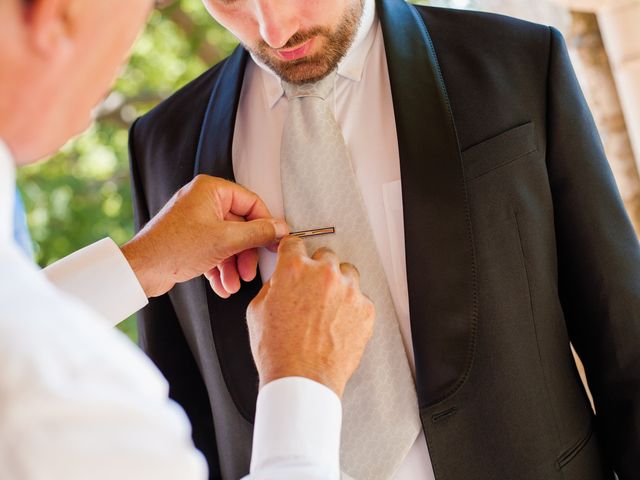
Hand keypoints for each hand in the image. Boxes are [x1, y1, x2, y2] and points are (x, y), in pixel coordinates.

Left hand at [121, 175, 287, 297]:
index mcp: (211, 190)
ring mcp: (196, 220)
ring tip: (233, 283)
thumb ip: (258, 233)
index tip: (276, 241)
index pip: (252, 203)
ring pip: (228, 241)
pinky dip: (220, 268)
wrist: (141, 270)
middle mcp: (203, 201)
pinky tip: (222, 285)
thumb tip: (279, 228)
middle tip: (250, 271)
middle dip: (246, 253)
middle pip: (241, 226)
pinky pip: (215, 250)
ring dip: (233, 265)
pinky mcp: (190, 239)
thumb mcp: (226, 240)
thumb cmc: (173, 248)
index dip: (266, 225)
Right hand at [246, 236, 374, 397]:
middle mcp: (323, 274)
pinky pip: (361, 298)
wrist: (302, 379)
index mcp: (294, 270)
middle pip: (325, 256)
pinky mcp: (365, 309)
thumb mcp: (257, 311)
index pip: (295, 243)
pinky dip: (351, 307)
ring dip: (337, 285)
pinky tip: (337, 323)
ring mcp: (348, 291)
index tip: (296, 256)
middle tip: (311, 292)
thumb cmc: (279, 351)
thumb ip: (272, 286)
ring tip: (327, 309)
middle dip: (317, 271)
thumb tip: (280, 280)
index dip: (292, 252)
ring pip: (347, 274)